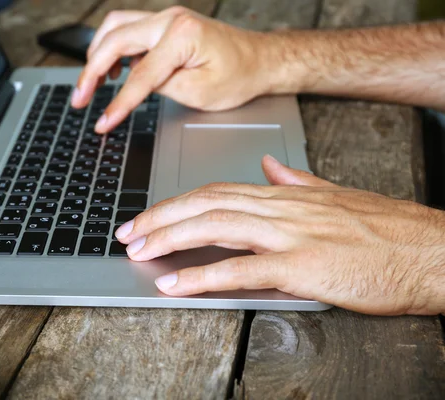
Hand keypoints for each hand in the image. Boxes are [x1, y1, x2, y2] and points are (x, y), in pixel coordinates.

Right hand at [72, 7, 277, 132]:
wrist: (259, 60)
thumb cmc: (238, 76)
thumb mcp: (198, 92)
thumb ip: (160, 87)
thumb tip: (131, 84)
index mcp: (181, 36)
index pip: (138, 75)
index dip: (117, 103)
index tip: (102, 123)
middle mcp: (170, 19)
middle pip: (114, 41)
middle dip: (90, 72)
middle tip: (79, 99)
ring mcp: (166, 17)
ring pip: (114, 27)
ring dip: (97, 54)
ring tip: (90, 84)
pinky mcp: (164, 24)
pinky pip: (127, 29)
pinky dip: (112, 47)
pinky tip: (112, 70)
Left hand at [114, 155, 444, 315]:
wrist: (429, 250)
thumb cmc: (385, 229)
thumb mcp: (334, 195)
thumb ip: (296, 181)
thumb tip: (268, 167)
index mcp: (285, 194)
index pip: (217, 190)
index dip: (179, 202)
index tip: (151, 214)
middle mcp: (281, 207)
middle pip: (207, 203)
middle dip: (161, 217)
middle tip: (129, 232)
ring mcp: (291, 234)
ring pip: (216, 227)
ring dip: (172, 239)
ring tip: (140, 252)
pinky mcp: (302, 265)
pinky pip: (242, 269)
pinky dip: (203, 275)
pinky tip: (176, 283)